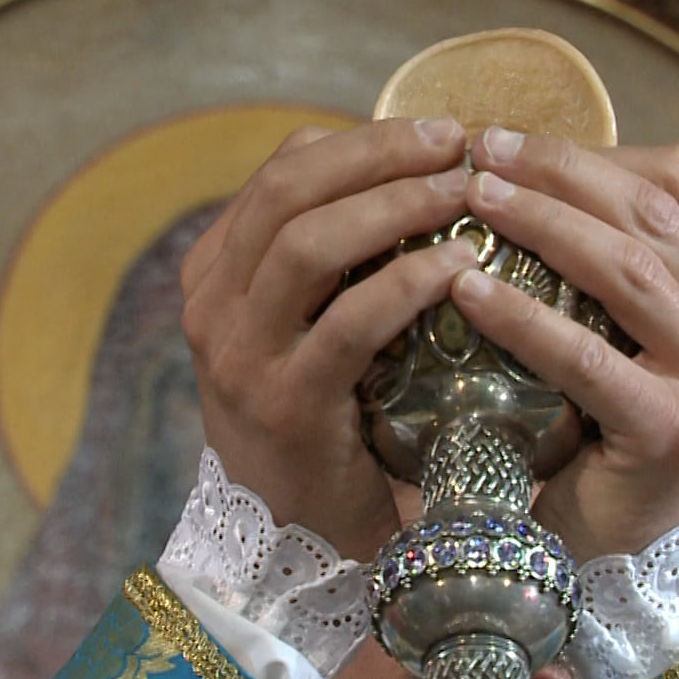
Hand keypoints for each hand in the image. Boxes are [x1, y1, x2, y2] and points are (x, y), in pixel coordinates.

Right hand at [179, 119, 477, 559]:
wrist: (293, 545)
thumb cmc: (325, 426)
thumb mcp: (309, 331)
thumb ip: (334, 265)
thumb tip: (414, 178)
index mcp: (215, 274)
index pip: (281, 172)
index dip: (361, 139)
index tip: (435, 132)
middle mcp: (214, 307)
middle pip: (290, 189)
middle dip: (380, 153)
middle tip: (457, 143)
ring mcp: (242, 356)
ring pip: (309, 243)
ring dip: (395, 204)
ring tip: (463, 193)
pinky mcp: (286, 406)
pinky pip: (349, 323)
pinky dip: (408, 283)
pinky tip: (458, 267)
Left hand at [450, 128, 678, 562]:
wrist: (632, 556)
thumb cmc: (614, 436)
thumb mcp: (634, 339)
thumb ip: (619, 267)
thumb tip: (527, 173)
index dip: (597, 153)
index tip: (515, 141)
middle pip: (652, 217)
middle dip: (560, 174)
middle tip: (481, 155)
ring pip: (630, 269)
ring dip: (543, 224)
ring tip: (474, 202)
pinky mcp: (674, 429)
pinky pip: (588, 355)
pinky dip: (523, 317)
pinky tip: (469, 291)